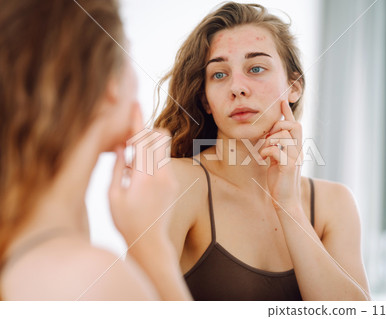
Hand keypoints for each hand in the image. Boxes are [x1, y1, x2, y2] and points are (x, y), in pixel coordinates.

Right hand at [108, 128, 178, 244]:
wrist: (151, 242)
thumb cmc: (126, 222)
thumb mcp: (113, 196)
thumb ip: (117, 168)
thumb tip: (120, 146)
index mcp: (144, 176)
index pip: (142, 139)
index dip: (137, 120)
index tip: (134, 104)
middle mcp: (162, 174)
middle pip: (160, 136)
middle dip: (146, 132)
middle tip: (129, 141)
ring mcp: (171, 178)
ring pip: (163, 148)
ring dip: (148, 146)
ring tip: (130, 163)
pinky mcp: (174, 184)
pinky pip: (164, 162)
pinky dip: (152, 159)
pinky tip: (137, 175)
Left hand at [259, 100, 303, 211]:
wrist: (285, 203)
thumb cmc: (280, 183)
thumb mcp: (277, 162)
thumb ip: (277, 150)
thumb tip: (269, 139)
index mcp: (296, 149)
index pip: (294, 126)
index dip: (288, 113)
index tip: (282, 100)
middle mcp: (299, 151)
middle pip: (293, 126)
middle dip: (277, 126)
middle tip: (267, 139)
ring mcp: (295, 159)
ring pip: (284, 135)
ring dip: (270, 140)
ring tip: (263, 152)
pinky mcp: (288, 167)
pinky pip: (277, 150)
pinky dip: (267, 151)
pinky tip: (262, 158)